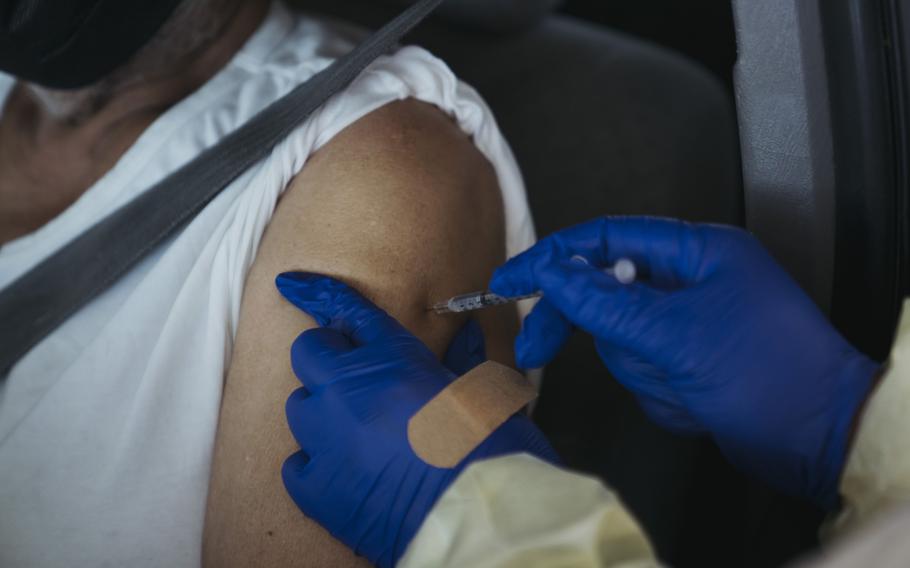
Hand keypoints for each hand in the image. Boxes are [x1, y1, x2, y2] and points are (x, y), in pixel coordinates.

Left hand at [275, 273, 556, 566]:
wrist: (476, 517)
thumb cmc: (491, 452)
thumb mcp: (485, 392)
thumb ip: (463, 360)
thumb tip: (463, 337)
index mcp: (393, 359)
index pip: (346, 312)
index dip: (317, 293)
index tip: (291, 284)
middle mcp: (349, 390)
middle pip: (309, 353)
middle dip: (328, 359)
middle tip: (356, 381)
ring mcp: (327, 439)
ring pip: (300, 406)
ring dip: (323, 412)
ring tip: (357, 434)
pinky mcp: (318, 487)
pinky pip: (295, 463)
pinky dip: (314, 463)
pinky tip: (342, 470)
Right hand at [490, 216, 879, 508]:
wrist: (821, 441)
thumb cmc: (765, 373)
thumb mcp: (674, 334)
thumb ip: (604, 303)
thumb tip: (551, 272)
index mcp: (696, 252)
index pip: (606, 240)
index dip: (552, 258)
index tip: (509, 281)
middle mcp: (690, 281)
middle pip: (607, 295)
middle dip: (594, 329)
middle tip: (537, 351)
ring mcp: (689, 325)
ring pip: (623, 341)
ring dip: (644, 371)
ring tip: (684, 385)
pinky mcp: (690, 364)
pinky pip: (645, 372)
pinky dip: (662, 393)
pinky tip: (697, 403)